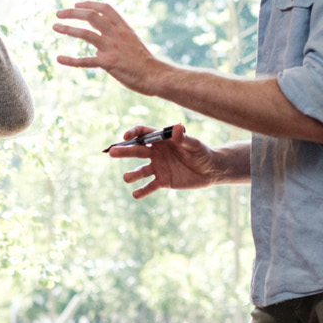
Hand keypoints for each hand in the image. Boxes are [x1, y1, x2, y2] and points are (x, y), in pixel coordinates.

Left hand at [53, 2, 164, 94]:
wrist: (155, 76)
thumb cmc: (144, 62)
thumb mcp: (132, 45)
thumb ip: (114, 42)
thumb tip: (95, 49)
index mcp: (123, 28)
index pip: (105, 8)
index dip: (89, 4)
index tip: (76, 4)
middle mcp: (117, 34)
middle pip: (91, 16)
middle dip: (72, 13)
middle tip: (58, 13)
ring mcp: (112, 48)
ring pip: (86, 34)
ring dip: (68, 29)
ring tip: (55, 27)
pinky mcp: (109, 63)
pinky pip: (85, 61)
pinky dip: (71, 60)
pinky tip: (59, 59)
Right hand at [109, 122, 223, 198]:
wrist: (211, 170)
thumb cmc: (203, 152)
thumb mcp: (194, 145)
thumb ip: (184, 138)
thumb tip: (177, 128)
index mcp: (162, 140)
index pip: (143, 133)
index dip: (133, 133)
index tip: (126, 137)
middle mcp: (156, 152)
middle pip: (137, 151)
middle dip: (124, 151)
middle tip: (111, 153)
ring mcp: (158, 167)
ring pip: (141, 170)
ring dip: (133, 174)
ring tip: (126, 178)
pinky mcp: (163, 180)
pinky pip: (150, 186)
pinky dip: (143, 190)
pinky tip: (135, 194)